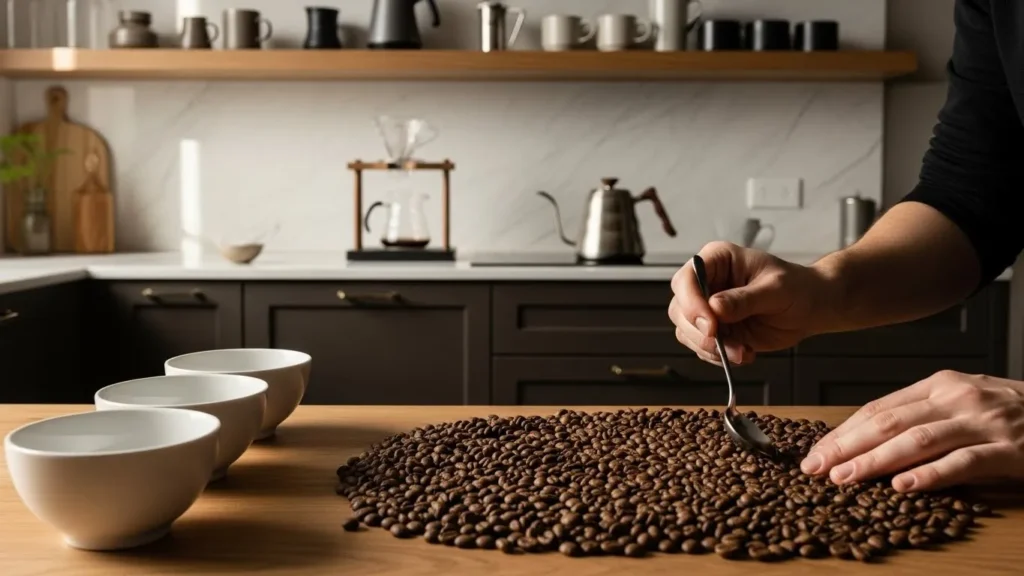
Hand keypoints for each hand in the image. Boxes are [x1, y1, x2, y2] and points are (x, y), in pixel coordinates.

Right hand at [667, 241, 834, 365]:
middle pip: (680, 308)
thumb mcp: (775, 289)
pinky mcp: (715, 330)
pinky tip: (744, 353)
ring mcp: (707, 308)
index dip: (692, 303)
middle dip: (699, 331)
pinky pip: (701, 347)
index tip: (711, 325)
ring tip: (743, 352)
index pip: (687, 279)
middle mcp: (706, 283)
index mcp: (717, 260)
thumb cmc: (797, 287)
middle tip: (723, 344)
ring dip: (711, 348)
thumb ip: (744, 299)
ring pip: (686, 331)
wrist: (810, 308)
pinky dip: (719, 357)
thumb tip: (715, 307)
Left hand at [802, 370, 1023, 491]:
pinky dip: (930, 475)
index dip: (844, 431)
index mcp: (940, 385)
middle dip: (847, 447)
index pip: (879, 408)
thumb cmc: (1011, 412)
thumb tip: (866, 438)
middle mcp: (957, 398)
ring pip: (918, 441)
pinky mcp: (1009, 450)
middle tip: (816, 467)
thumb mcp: (963, 401)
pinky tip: (903, 486)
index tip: (816, 452)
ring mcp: (983, 423)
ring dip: (876, 461)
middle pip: (889, 422)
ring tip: (846, 478)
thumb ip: (920, 414)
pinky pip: (962, 462)